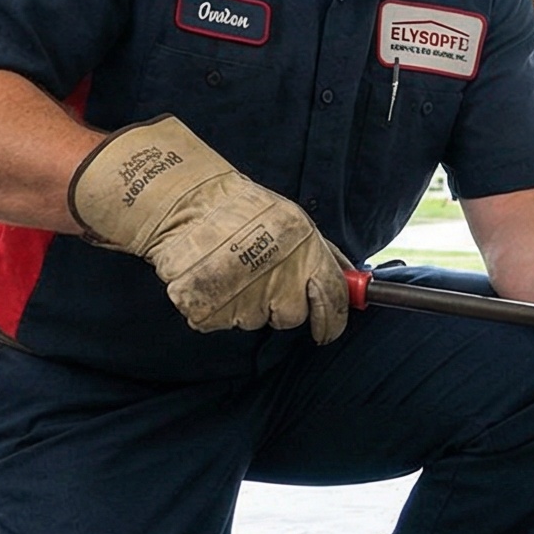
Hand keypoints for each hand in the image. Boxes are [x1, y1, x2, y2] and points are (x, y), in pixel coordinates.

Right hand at [68, 117, 349, 341]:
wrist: (182, 202)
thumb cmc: (240, 209)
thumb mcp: (292, 220)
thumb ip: (322, 255)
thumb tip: (351, 284)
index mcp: (302, 247)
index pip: (331, 299)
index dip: (331, 321)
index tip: (326, 331)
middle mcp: (277, 275)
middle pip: (289, 316)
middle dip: (278, 305)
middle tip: (257, 277)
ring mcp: (240, 295)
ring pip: (251, 320)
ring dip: (242, 302)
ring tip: (227, 269)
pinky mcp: (206, 309)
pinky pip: (218, 320)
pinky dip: (213, 305)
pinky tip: (208, 277)